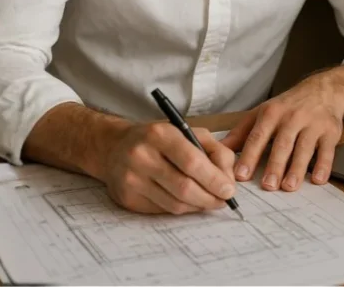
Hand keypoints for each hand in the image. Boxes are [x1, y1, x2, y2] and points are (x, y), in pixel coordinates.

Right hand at [99, 122, 236, 214]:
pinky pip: (162, 211)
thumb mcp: (187, 132)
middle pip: (184, 187)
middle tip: (223, 201)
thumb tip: (228, 179)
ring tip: (208, 201)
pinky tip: (187, 201)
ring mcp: (131, 179)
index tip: (229, 190)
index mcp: (160, 134)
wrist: (114, 147)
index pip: (192, 162)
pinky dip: (181, 209)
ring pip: (174, 204)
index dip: (214, 179)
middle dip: (210, 198)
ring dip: (197, 206)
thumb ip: (214, 150)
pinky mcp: (126, 198)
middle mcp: (141, 156)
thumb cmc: (158, 139)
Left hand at [220, 73, 343, 192]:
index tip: (241, 175)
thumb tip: (219, 149)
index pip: (258, 136)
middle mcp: (292, 117)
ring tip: (289, 187)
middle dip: (274, 165)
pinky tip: (317, 180)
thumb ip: (241, 133)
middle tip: (268, 186)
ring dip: (296, 169)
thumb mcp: (262, 113)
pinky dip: (323, 166)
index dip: (249, 156)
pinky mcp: (330, 132)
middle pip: (282, 144)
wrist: (323, 91)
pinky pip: (327, 151)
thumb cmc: (287, 106)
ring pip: (304, 148)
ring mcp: (313, 124)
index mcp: (271, 113)